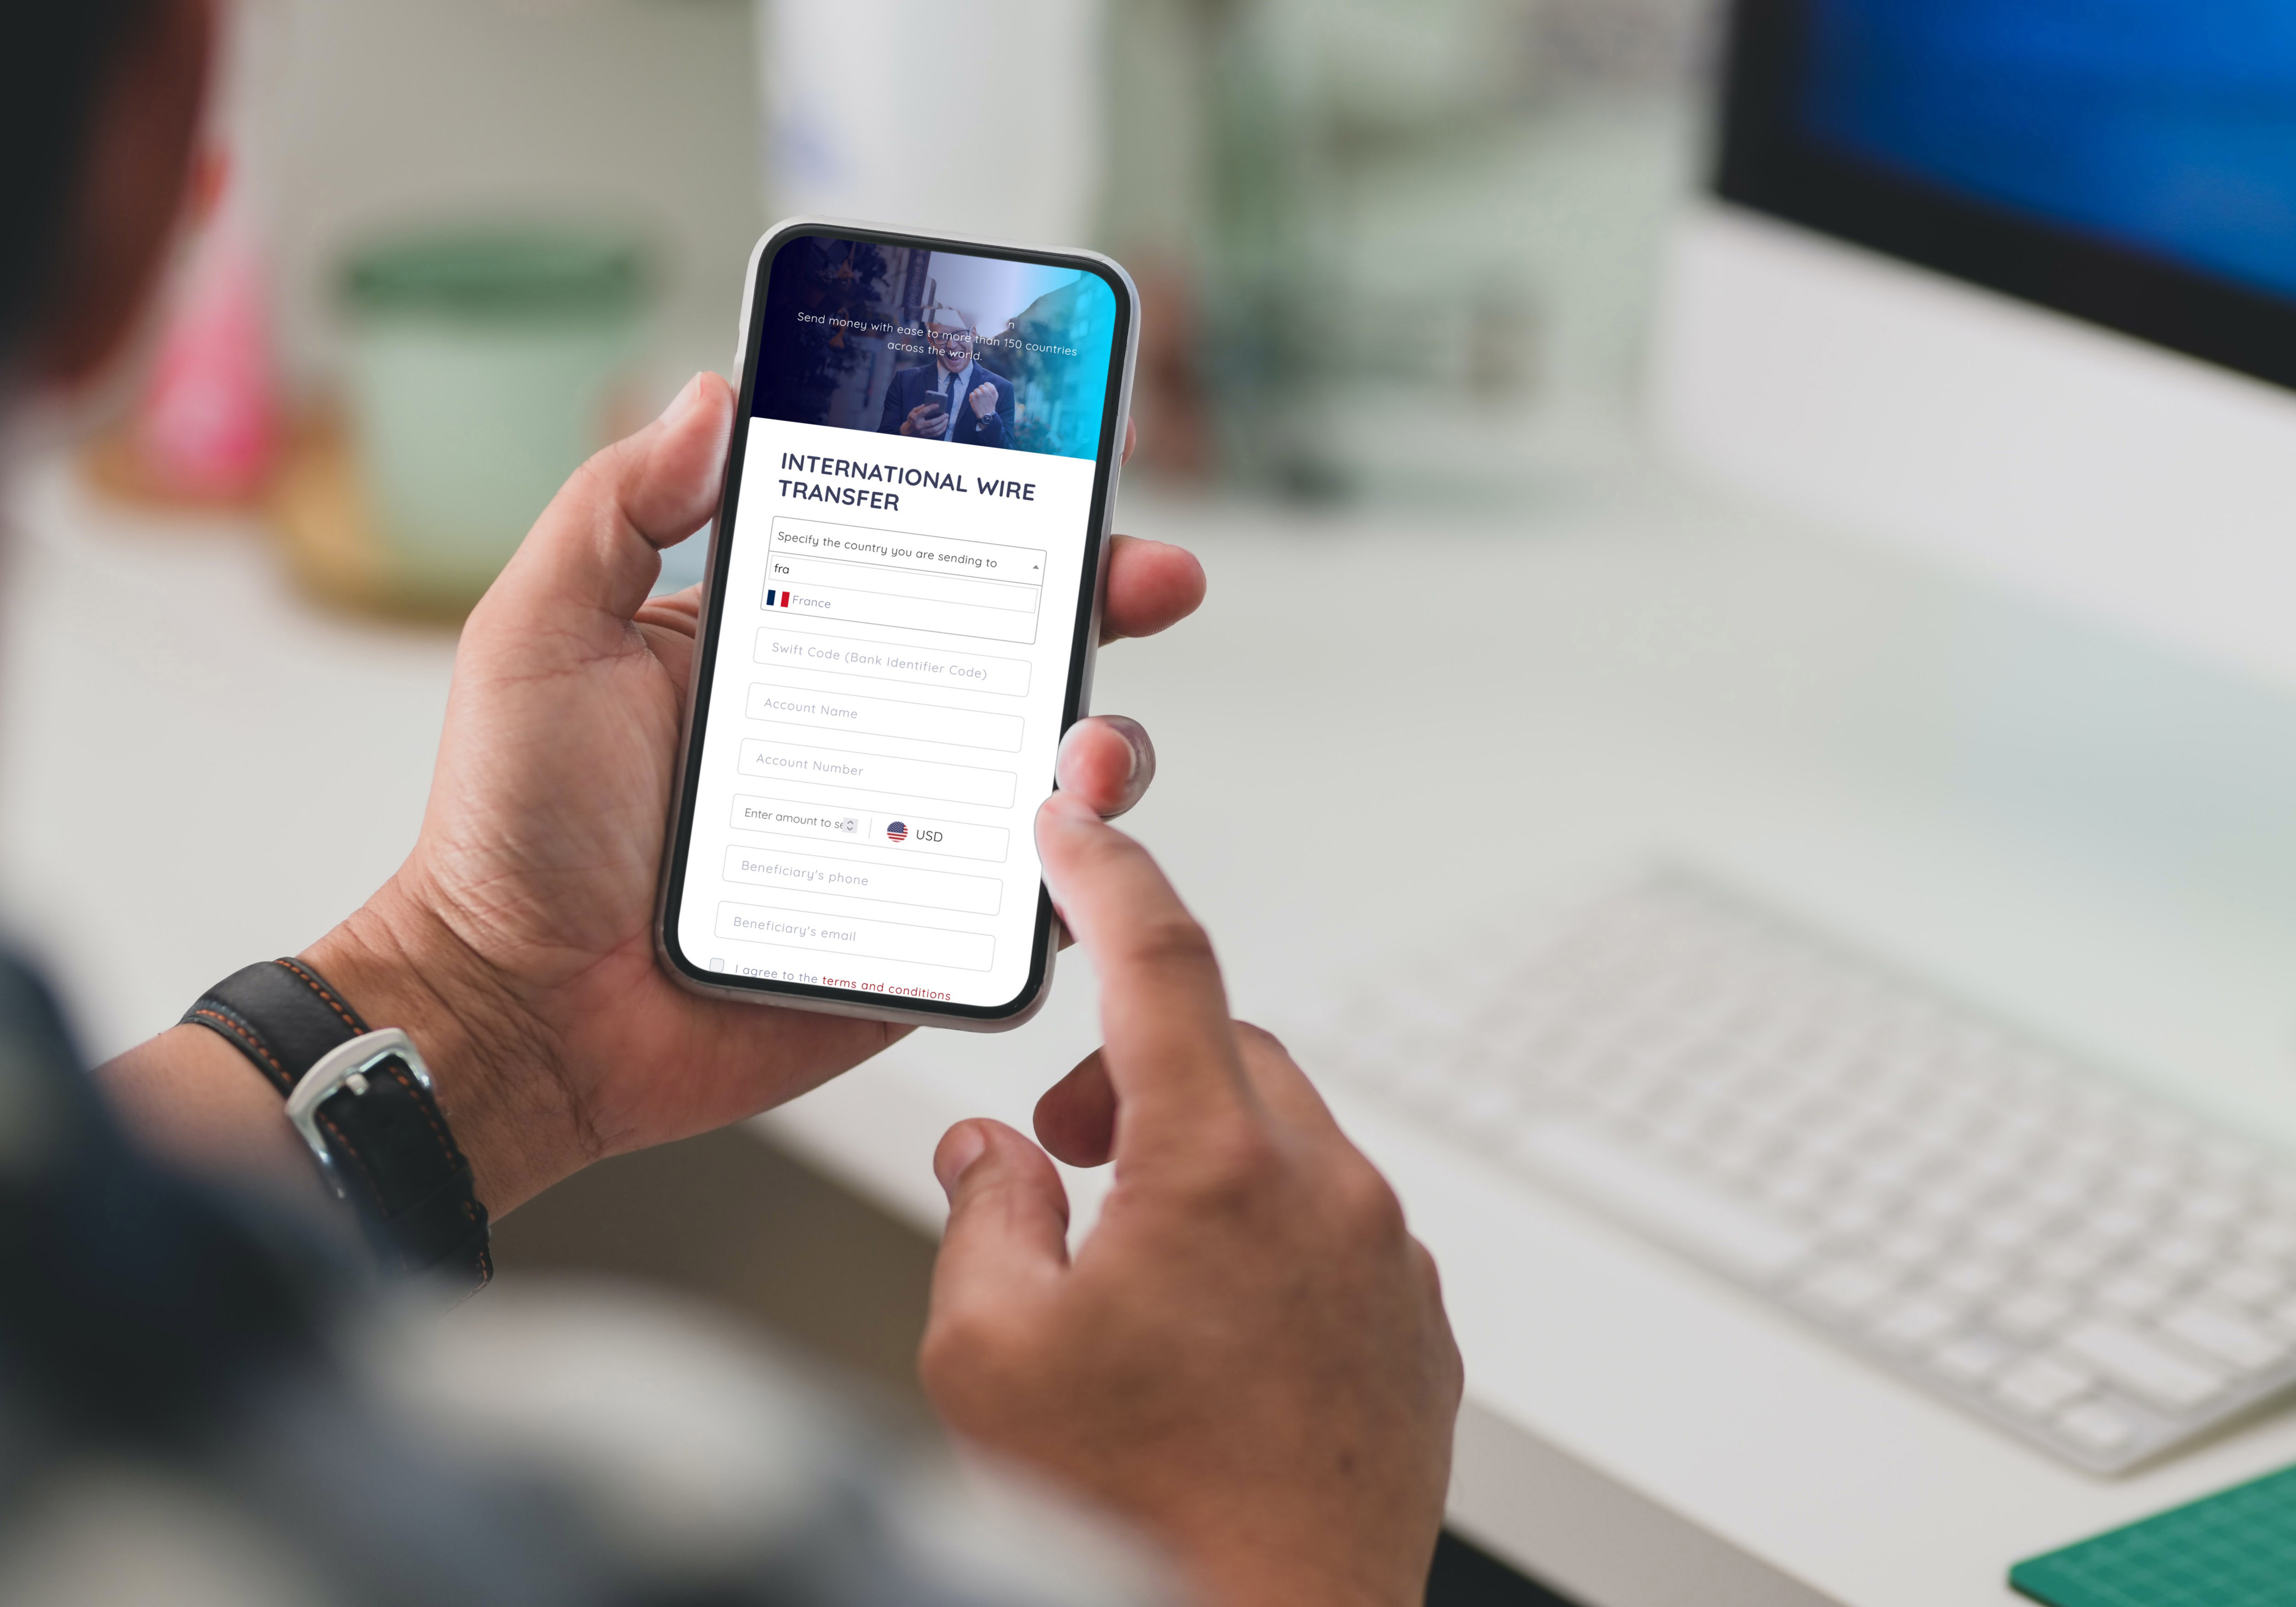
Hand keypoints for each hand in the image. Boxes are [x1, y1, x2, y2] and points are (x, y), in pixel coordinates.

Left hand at [287, 377, 1196, 1212]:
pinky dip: (1068, 882)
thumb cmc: (512, 827)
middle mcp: (864, 728)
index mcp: (791, 642)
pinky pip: (1024, 907)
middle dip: (1106, 604)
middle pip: (1020, 651)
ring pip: (1046, 778)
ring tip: (1088, 751)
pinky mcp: (916, 939)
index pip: (925, 553)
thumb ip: (620, 505)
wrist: (518, 1011)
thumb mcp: (542, 631)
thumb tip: (714, 392)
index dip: (1012, 505)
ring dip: (1102, 747)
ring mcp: (900, 834)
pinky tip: (1063, 856)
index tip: (1074, 461)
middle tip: (1153, 580)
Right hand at [901, 399, 948, 436]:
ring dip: (942, 424)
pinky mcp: (926, 436)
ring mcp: (922, 432)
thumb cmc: (911, 420)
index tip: (938, 405)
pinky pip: (936, 434)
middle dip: (941, 418)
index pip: (924, 412)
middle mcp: (919, 425)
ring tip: (946, 419)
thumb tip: (926, 405)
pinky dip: (942, 430)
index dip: (931, 408)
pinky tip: (944, 425)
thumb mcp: (912, 413)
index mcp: (915, 418)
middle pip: (932, 422)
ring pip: (935, 429)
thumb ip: (919, 408)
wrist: (907, 432)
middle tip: (946, 414)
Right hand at [920, 795, 1461, 1606]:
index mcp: (1217, 1171)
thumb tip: (991, 1154)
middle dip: (1134, 1074)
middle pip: (1228, 1054)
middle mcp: (1326, 1197)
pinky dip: (1265, 1236)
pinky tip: (1208, 1332)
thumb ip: (984, 1213)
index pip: (1161, 962)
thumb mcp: (989, 1351)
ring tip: (1132, 1270)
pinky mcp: (1416, 1330)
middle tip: (1067, 1157)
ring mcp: (1386, 1265)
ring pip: (1286, 1144)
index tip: (1076, 826)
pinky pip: (1336, 1231)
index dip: (1110, 874)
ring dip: (1202, 1162)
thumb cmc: (1138, 1519)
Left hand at [967, 380, 997, 419]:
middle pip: (980, 386)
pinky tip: (976, 402)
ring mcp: (978, 394)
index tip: (986, 394)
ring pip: (975, 390)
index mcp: (991, 389)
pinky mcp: (972, 397)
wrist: (986, 414)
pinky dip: (973, 398)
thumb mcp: (995, 395)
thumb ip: (992, 388)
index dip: (986, 389)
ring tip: (980, 400)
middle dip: (981, 391)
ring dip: (977, 394)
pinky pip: (971, 394)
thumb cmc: (991, 404)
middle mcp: (984, 390)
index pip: (986, 384)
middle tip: (983, 398)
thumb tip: (987, 383)